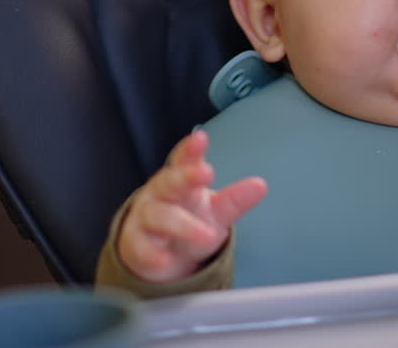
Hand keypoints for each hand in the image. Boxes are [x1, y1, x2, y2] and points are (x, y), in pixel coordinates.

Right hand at [117, 130, 266, 282]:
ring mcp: (146, 218)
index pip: (184, 159)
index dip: (191, 149)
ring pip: (159, 216)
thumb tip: (261, 185)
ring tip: (207, 235)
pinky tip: (165, 259)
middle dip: (186, 176)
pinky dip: (153, 254)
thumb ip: (236, 199)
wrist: (161, 254)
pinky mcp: (136, 244)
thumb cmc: (190, 221)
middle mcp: (160, 194)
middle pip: (169, 181)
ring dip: (183, 225)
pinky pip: (141, 247)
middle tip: (206, 172)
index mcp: (181, 180)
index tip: (201, 138)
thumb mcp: (217, 211)